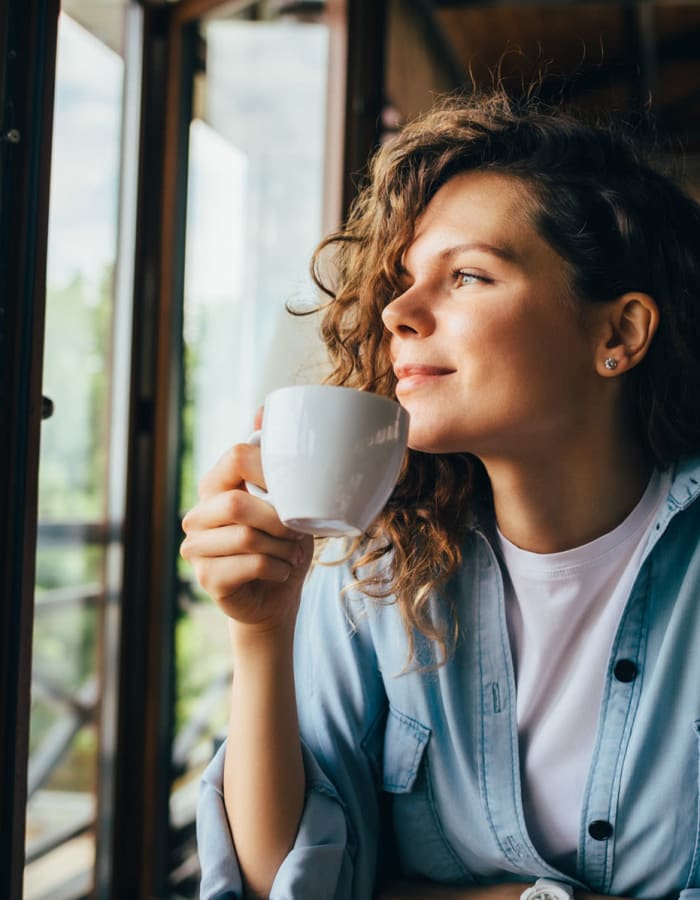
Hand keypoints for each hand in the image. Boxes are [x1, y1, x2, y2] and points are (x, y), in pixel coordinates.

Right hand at [180, 436, 313, 633]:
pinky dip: (278, 568)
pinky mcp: (206, 578)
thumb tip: (264, 406)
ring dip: (282, 548)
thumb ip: (272, 460)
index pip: (235, 457)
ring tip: (292, 554)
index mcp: (215, 485)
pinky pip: (252, 565)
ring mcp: (196, 547)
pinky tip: (281, 571)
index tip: (291, 490)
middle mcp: (198, 514)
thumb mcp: (284, 499)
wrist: (275, 597)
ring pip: (247, 537)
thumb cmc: (280, 543)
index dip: (269, 469)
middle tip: (297, 533)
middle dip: (277, 519)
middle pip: (237, 502)